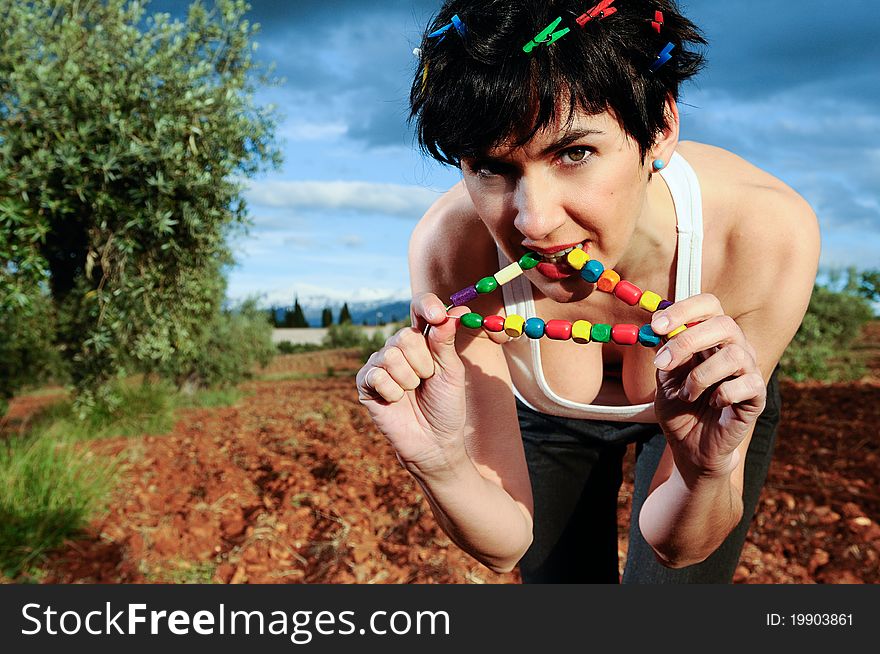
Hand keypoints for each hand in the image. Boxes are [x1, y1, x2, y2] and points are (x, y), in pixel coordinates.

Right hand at [356, 292, 469, 478]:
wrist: (434, 441)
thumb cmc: (446, 406)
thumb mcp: (452, 372)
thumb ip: (446, 342)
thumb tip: (452, 311)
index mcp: (423, 340)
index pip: (420, 309)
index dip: (426, 306)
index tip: (436, 315)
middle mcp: (399, 347)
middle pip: (404, 336)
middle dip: (422, 363)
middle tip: (427, 380)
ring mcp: (380, 364)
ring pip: (391, 356)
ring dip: (409, 380)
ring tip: (412, 392)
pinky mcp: (366, 383)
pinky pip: (377, 376)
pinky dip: (393, 392)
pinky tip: (397, 401)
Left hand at [649, 294, 766, 481]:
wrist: (690, 447)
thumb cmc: (680, 408)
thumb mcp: (665, 377)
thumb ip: (665, 351)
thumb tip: (656, 324)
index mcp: (711, 338)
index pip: (709, 305)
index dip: (684, 309)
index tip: (657, 325)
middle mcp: (734, 348)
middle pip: (723, 324)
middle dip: (688, 340)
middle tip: (663, 362)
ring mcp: (748, 371)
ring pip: (734, 355)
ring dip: (701, 376)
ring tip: (687, 394)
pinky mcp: (756, 396)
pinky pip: (747, 384)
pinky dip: (721, 394)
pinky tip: (712, 405)